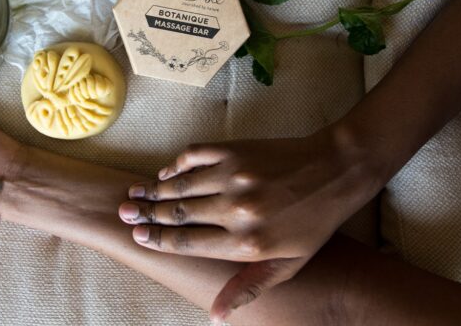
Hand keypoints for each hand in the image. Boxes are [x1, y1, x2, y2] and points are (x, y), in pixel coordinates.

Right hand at [117, 130, 383, 320]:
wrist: (336, 170)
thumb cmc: (314, 222)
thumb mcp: (289, 264)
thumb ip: (248, 286)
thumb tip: (215, 317)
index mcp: (245, 243)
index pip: (187, 244)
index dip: (157, 240)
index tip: (137, 236)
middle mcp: (235, 210)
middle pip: (177, 214)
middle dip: (146, 214)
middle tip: (124, 212)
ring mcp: (234, 177)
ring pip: (180, 185)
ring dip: (154, 190)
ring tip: (135, 193)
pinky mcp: (236, 151)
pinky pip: (194, 156)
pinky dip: (175, 164)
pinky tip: (165, 172)